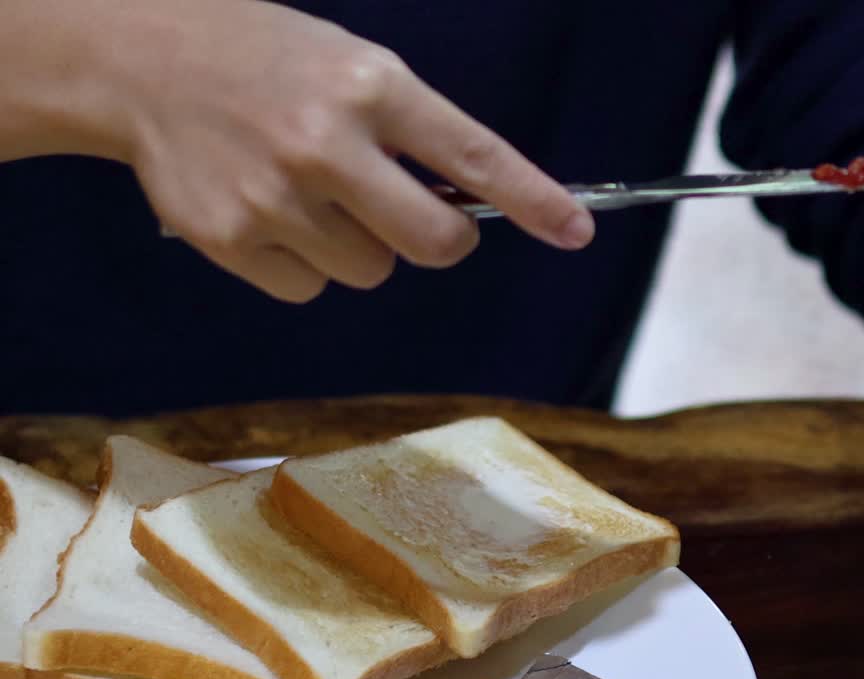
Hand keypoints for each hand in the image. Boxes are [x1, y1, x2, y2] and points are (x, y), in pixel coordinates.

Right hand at [93, 0, 593, 300]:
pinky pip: (309, 288)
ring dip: (361, 246)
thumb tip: (471, 208)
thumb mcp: (354, 67)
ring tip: (312, 192)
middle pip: (433, 245)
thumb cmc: (267, 60)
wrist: (143, 60)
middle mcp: (326, 143)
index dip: (533, 200)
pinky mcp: (230, 238)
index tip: (575, 231)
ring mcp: (274, 196)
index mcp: (370, 87)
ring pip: (370, 272)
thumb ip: (412, 131)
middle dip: (441, 242)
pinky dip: (305, 265)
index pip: (473, 158)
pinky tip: (273, 213)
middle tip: (417, 217)